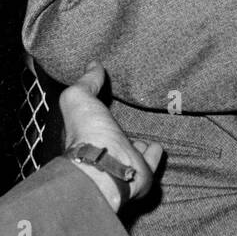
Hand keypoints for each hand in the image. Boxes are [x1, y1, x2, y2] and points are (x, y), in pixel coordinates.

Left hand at [60, 62, 162, 203]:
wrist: (107, 166)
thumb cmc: (88, 133)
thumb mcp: (79, 98)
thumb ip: (86, 82)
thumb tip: (92, 65)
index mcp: (87, 134)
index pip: (93, 122)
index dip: (98, 113)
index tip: (106, 101)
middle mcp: (104, 150)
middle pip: (114, 137)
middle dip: (120, 129)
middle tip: (129, 118)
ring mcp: (124, 161)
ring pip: (132, 149)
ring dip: (138, 143)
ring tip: (146, 133)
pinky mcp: (143, 171)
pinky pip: (151, 159)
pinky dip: (155, 153)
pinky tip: (158, 146)